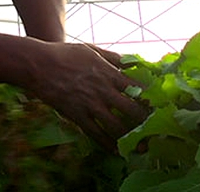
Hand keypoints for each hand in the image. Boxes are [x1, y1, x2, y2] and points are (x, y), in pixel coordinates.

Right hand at [26, 42, 149, 151]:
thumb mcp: (92, 50)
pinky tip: (115, 149)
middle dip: (146, 122)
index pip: (137, 88)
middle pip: (131, 110)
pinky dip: (107, 143)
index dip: (150, 99)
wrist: (39, 64)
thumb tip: (130, 60)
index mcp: (108, 72)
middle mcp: (102, 90)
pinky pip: (95, 133)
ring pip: (116, 126)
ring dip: (130, 137)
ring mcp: (90, 104)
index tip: (160, 106)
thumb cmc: (65, 54)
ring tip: (141, 146)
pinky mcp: (77, 115)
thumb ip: (112, 57)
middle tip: (156, 130)